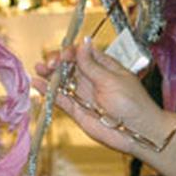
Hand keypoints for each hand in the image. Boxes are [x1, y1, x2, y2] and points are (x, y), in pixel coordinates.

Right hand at [33, 40, 174, 155]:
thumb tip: (82, 44)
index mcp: (104, 67)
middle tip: (48, 64)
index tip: (64, 56)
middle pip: (69, 66)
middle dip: (57, 62)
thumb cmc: (132, 103)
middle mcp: (92, 79)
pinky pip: (61, 99)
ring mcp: (84, 95)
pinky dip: (49, 93)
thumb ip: (92, 65)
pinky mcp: (78, 111)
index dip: (70, 52)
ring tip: (38, 69)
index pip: (82, 53)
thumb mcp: (111, 80)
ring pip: (62, 82)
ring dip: (50, 75)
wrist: (137, 131)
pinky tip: (38, 84)